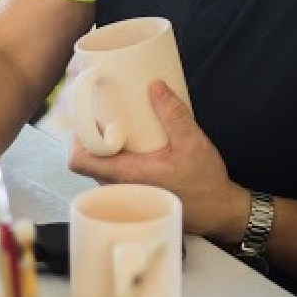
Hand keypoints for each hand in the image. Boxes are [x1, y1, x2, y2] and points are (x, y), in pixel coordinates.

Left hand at [68, 79, 242, 239]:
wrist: (217, 211)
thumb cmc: (204, 183)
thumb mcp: (193, 143)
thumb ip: (174, 114)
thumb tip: (155, 86)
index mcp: (126, 175)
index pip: (79, 161)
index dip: (78, 137)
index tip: (93, 118)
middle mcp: (119, 187)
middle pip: (87, 159)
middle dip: (92, 134)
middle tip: (110, 113)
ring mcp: (124, 192)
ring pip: (99, 165)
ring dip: (105, 145)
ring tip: (122, 124)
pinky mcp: (133, 192)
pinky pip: (112, 172)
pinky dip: (116, 155)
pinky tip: (133, 142)